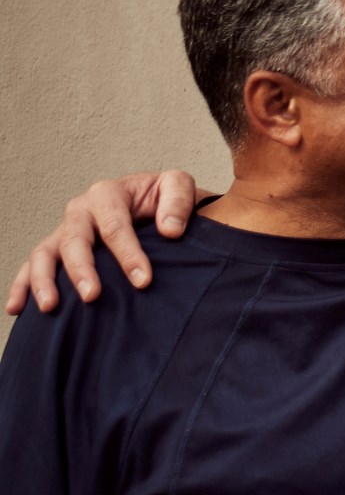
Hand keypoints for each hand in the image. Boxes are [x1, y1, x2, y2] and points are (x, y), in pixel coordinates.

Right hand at [5, 170, 197, 315]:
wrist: (155, 204)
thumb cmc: (164, 198)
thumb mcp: (177, 186)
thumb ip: (178, 201)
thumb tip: (170, 230)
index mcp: (108, 194)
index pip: (114, 226)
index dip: (128, 254)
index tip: (143, 281)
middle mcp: (81, 211)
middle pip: (74, 240)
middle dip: (81, 269)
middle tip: (93, 296)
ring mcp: (66, 230)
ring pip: (44, 253)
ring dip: (43, 280)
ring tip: (50, 307)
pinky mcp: (58, 248)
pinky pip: (33, 266)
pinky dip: (23, 285)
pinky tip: (17, 308)